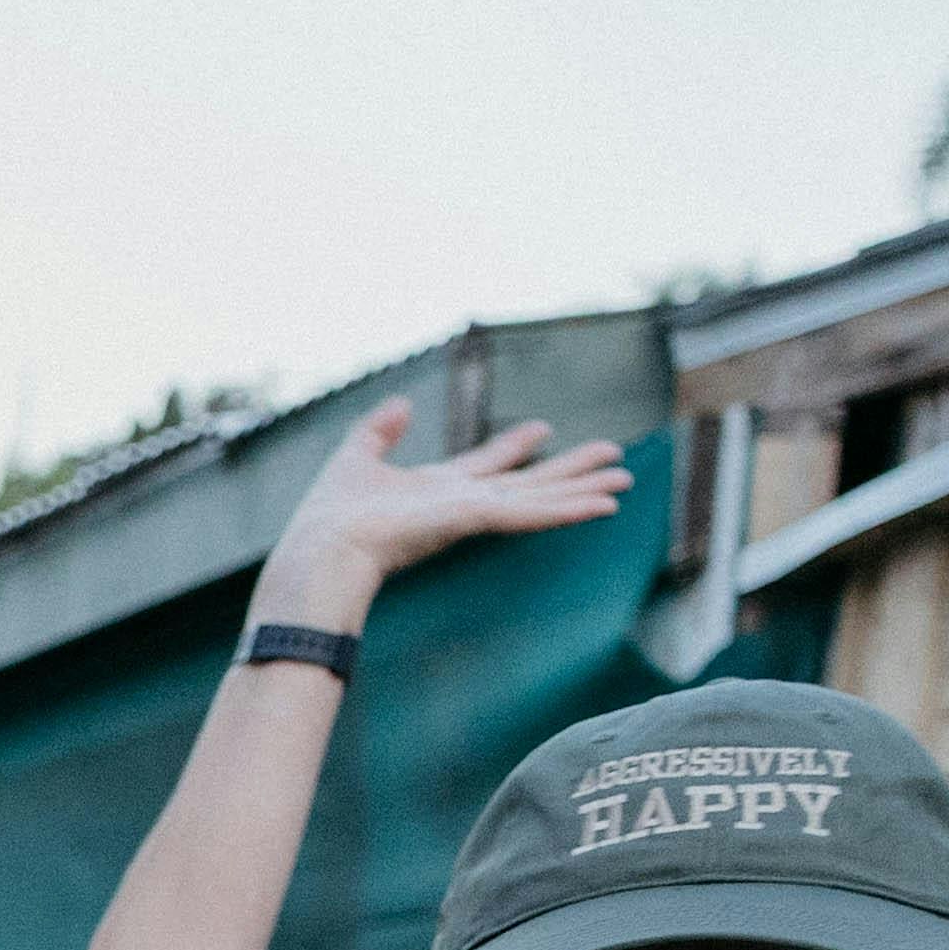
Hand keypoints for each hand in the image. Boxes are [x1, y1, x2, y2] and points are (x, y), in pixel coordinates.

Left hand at [252, 395, 628, 627]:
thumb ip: (380, 430)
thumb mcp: (356, 456)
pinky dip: (570, 508)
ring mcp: (473, 514)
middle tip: (613, 456)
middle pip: (528, 483)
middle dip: (569, 471)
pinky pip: (533, 514)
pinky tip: (605, 504)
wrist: (323, 547)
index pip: (485, 465)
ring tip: (625, 480)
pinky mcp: (477, 521)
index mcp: (436, 489)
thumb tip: (402, 402)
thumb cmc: (330, 514)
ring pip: (542, 499)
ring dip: (584, 489)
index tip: (542, 428)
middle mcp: (462, 503)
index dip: (514, 447)